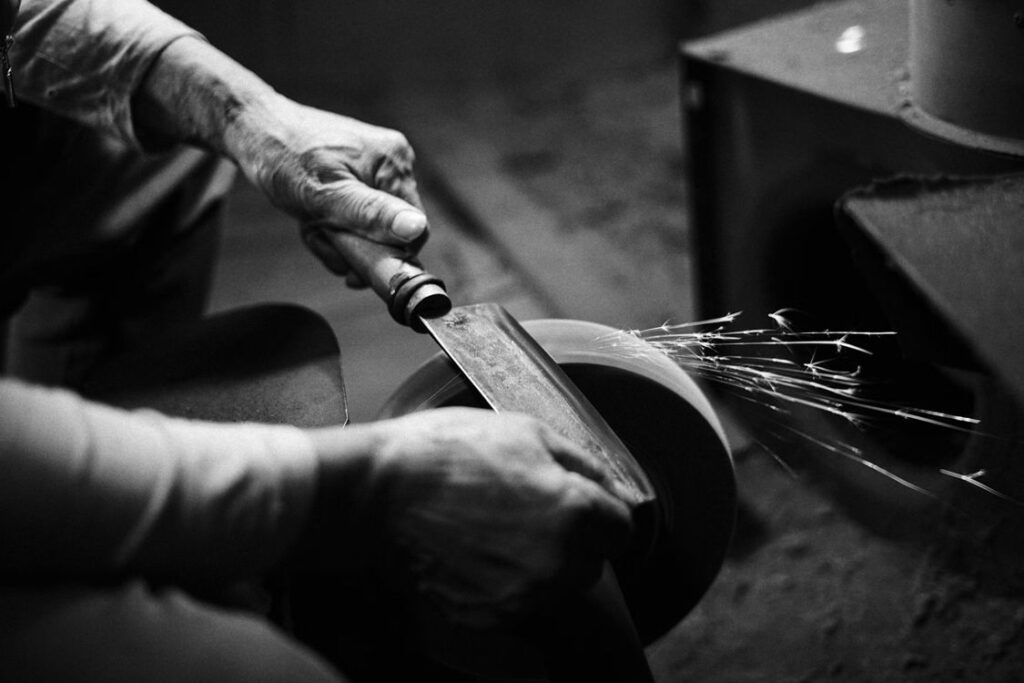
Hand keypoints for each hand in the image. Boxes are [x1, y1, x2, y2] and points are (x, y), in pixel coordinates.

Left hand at [134, 37, 425, 284]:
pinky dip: (335, 224)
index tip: (351, 262)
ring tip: (310, 224)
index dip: (387, 253)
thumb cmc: (281, 157)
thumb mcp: (324, 196)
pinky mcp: (361, 172)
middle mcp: (393, 161)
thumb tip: (415, 228)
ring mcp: (377, 166)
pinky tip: (313, 217)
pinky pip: (359, 214)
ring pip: (372, 227)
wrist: (253, 129)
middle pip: (391, 231)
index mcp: (393, 161)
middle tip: (319, 234)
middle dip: (354, 244)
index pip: (415, 228)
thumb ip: (371, 214)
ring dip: (339, 237)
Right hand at [306, 408, 632, 631]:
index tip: (575, 502)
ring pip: (556, 588)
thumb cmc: (446, 451)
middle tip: (527, 509)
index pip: (620, 529)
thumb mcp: (524, 431)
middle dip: (572, 540)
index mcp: (574, 511)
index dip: (599, 511)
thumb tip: (615, 487)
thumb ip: (582, 461)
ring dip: (541, 564)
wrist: (377, 492)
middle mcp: (556, 562)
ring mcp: (522, 596)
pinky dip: (506, 585)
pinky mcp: (488, 617)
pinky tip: (475, 552)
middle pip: (591, 563)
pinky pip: (519, 606)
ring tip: (496, 529)